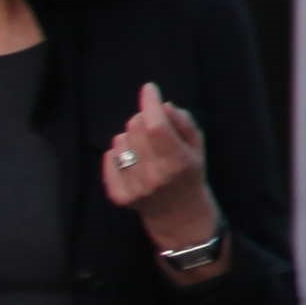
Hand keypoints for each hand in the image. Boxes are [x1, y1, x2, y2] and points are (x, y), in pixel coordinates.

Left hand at [103, 82, 212, 245]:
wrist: (179, 214)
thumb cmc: (189, 173)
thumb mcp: (196, 146)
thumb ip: (183, 122)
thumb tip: (161, 105)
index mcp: (178, 162)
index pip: (156, 126)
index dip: (150, 103)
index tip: (149, 89)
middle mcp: (154, 176)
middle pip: (136, 127)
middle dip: (144, 119)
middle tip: (154, 128)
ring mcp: (134, 188)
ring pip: (120, 140)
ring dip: (131, 138)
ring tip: (146, 151)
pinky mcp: (119, 196)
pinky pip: (109, 157)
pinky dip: (119, 154)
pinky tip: (133, 162)